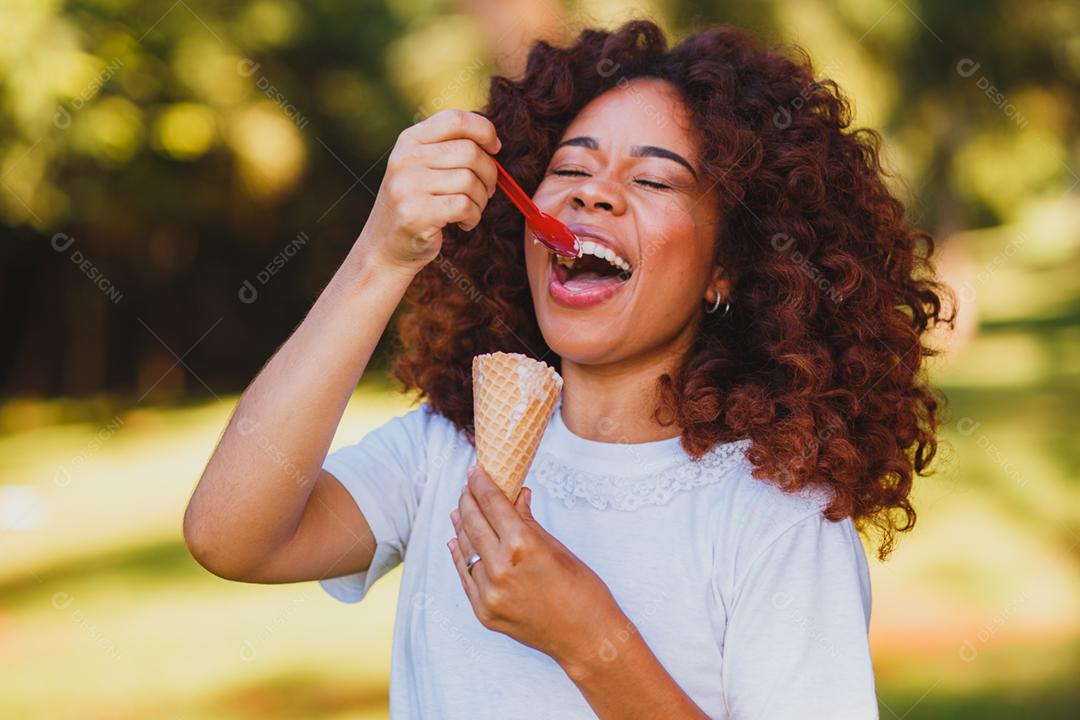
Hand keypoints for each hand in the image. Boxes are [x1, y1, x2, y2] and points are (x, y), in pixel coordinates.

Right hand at [357, 109, 500, 275]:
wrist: (384, 247)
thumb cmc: (416, 205)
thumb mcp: (424, 168)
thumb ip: (450, 149)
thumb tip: (493, 144)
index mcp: (409, 140)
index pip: (455, 119)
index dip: (484, 130)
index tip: (495, 148)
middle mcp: (405, 158)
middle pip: (470, 151)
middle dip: (489, 173)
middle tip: (488, 190)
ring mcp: (408, 185)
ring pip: (470, 180)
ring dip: (481, 199)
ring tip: (471, 210)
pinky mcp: (416, 213)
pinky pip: (465, 205)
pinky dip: (474, 216)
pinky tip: (464, 223)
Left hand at [447, 465, 623, 667]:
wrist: (587, 638)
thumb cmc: (582, 589)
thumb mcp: (557, 548)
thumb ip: (529, 521)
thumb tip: (517, 495)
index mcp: (522, 545)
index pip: (492, 504)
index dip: (481, 484)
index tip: (475, 471)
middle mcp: (500, 568)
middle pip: (473, 523)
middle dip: (467, 500)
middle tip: (466, 486)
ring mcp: (489, 593)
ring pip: (465, 549)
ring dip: (462, 527)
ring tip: (460, 510)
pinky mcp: (484, 612)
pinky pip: (465, 577)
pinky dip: (460, 557)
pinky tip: (457, 542)